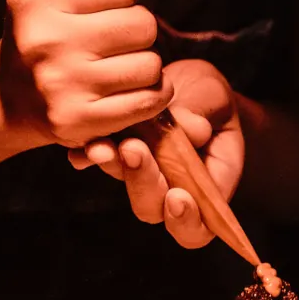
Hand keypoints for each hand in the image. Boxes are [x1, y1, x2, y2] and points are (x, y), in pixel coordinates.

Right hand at [0, 0, 172, 146]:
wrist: (8, 93)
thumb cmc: (45, 21)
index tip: (99, 6)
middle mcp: (43, 40)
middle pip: (143, 24)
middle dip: (136, 28)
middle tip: (111, 37)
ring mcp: (59, 85)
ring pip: (150, 65)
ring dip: (145, 62)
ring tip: (118, 62)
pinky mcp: (76, 121)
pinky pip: (148, 101)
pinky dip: (154, 94)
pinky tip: (135, 86)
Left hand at [68, 58, 244, 248]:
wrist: (171, 79)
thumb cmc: (205, 92)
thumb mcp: (212, 94)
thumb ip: (204, 112)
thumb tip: (193, 130)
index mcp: (211, 179)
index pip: (202, 221)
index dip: (188, 220)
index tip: (177, 196)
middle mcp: (175, 184)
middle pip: (155, 208)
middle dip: (143, 184)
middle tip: (133, 150)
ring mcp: (143, 173)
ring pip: (126, 184)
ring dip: (114, 167)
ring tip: (104, 144)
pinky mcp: (118, 156)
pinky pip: (103, 161)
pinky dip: (91, 156)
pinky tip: (86, 145)